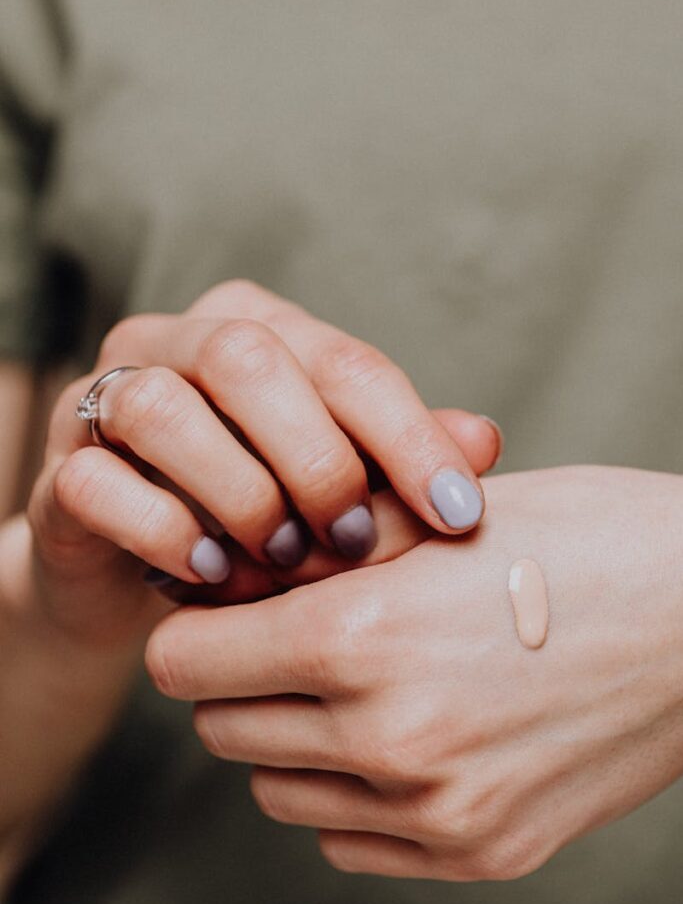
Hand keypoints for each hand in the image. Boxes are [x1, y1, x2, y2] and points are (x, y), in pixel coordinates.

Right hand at [26, 279, 499, 642]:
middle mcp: (174, 342)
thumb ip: (400, 460)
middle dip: (316, 458)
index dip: (409, 436)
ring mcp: (104, 399)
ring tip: (283, 562)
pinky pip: (98, 483)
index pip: (344, 360)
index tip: (460, 514)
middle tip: (355, 542)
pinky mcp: (60, 469)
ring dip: (239, 494)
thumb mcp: (340, 491)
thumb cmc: (262, 522)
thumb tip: (485, 441)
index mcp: (257, 328)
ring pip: (161, 408)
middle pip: (246, 359)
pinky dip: (165, 531)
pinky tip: (210, 575)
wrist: (144, 575)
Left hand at [145, 466, 682, 880]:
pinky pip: (350, 841)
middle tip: (292, 639)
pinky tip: (405, 738)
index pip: (187, 662)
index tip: (226, 609)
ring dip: (292, 740)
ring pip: (279, 792)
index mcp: (364, 636)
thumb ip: (325, 550)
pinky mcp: (481, 852)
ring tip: (355, 686)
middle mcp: (388, 739)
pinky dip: (352, 794)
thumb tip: (238, 575)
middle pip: (223, 729)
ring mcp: (436, 811)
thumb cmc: (591, 541)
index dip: (198, 627)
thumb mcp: (447, 514)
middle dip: (240, 681)